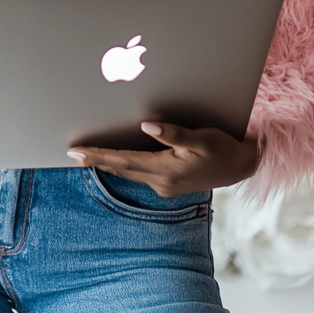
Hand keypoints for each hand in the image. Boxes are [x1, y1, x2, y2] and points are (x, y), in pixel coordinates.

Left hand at [67, 123, 258, 195]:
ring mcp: (164, 186)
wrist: (241, 167)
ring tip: (87, 153)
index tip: (76, 151)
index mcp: (166, 171)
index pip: (123, 161)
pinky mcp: (168, 184)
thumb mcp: (201, 138)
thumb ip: (173, 133)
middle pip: (121, 168)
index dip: (98, 155)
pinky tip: (116, 158)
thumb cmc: (222, 148)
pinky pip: (139, 172)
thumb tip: (146, 126)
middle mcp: (161, 182)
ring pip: (129, 171)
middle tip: (72, 151)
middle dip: (96, 159)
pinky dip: (124, 164)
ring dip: (108, 162)